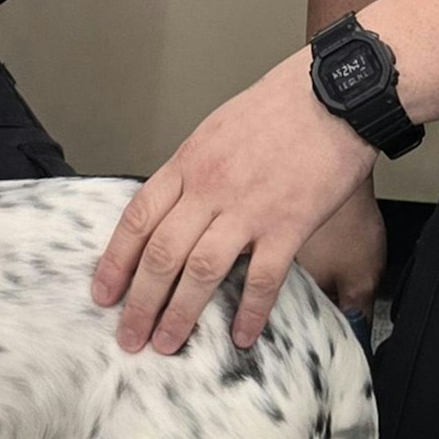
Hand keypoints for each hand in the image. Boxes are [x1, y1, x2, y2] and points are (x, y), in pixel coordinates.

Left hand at [92, 51, 377, 351]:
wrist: (335, 93)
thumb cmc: (279, 108)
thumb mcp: (216, 131)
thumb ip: (192, 173)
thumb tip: (172, 211)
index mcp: (188, 164)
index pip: (138, 219)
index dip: (116, 262)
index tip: (103, 294)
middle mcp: (210, 188)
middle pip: (162, 254)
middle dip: (140, 303)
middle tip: (129, 337)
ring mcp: (249, 208)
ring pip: (201, 272)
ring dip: (181, 314)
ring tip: (167, 345)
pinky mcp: (289, 223)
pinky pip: (263, 278)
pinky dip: (250, 312)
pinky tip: (242, 337)